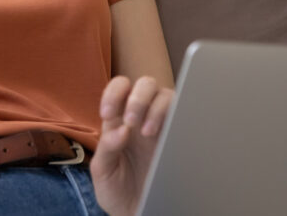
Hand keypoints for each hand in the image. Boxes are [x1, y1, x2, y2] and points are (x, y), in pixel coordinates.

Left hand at [90, 76, 174, 215]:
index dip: (113, 94)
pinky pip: (183, 116)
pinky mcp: (178, 137)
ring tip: (147, 132)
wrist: (138, 212)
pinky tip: (165, 134)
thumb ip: (106, 148)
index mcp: (119, 120)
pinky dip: (177, 116)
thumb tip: (121, 130)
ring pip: (166, 95)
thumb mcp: (103, 171)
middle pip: (145, 84)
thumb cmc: (118, 191)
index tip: (107, 115)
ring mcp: (162, 126)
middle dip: (138, 98)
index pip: (119, 89)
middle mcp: (142, 118)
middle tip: (131, 122)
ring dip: (156, 107)